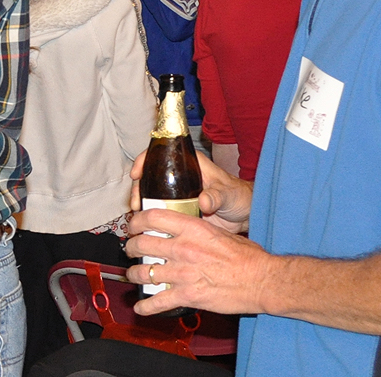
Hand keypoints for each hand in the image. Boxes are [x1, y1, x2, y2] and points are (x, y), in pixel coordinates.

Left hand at [124, 207, 273, 316]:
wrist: (261, 280)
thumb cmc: (247, 256)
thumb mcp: (219, 232)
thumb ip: (197, 229)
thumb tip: (182, 228)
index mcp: (192, 228)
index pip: (153, 217)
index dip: (137, 220)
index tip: (134, 224)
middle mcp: (183, 248)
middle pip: (142, 244)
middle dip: (131, 247)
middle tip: (130, 249)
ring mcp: (183, 273)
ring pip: (144, 273)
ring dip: (134, 274)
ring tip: (133, 275)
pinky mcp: (187, 296)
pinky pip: (157, 302)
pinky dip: (145, 307)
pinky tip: (140, 308)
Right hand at [128, 150, 251, 233]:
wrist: (244, 215)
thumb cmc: (239, 196)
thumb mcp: (228, 194)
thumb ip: (216, 196)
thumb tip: (204, 203)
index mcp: (190, 163)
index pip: (161, 154)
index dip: (144, 160)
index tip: (136, 174)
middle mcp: (180, 176)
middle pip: (150, 176)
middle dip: (138, 188)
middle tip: (135, 203)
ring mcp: (178, 194)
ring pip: (152, 195)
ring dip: (142, 204)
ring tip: (137, 218)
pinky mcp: (178, 210)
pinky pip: (160, 212)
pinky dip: (151, 218)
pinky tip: (146, 227)